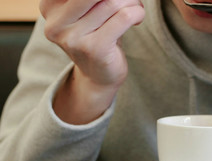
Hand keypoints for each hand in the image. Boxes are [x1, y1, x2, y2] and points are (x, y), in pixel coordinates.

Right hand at [39, 0, 144, 123]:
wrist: (98, 76)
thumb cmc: (96, 37)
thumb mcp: (87, 12)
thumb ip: (94, 0)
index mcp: (49, 7)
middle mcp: (56, 23)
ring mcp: (74, 38)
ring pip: (111, 2)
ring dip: (132, 1)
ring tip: (136, 8)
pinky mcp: (96, 49)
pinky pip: (123, 17)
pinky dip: (137, 13)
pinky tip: (137, 19)